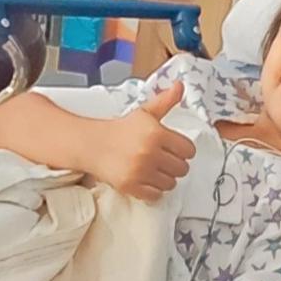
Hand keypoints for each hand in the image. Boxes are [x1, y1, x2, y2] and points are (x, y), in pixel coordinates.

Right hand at [93, 81, 195, 201]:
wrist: (92, 144)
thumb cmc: (121, 129)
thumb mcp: (144, 113)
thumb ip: (165, 101)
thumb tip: (180, 85)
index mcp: (156, 133)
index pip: (188, 150)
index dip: (183, 149)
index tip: (174, 149)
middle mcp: (150, 152)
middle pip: (182, 168)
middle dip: (175, 164)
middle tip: (162, 159)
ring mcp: (140, 171)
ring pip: (171, 183)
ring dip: (165, 178)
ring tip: (154, 169)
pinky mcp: (131, 186)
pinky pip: (156, 195)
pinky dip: (153, 190)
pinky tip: (146, 179)